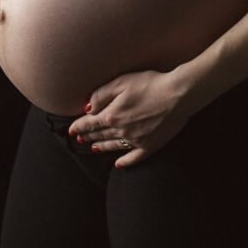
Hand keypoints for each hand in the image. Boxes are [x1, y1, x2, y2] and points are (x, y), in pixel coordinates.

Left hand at [67, 68, 191, 167]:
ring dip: (102, 147)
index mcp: (112, 115)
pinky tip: (119, 165)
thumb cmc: (150, 84)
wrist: (178, 95)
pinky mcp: (150, 146)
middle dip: (88, 136)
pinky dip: (125, 162)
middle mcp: (121, 131)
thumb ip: (102, 94)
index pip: (90, 123)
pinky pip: (134, 158)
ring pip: (114, 146)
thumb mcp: (122, 82)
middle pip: (100, 134)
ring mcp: (136, 140)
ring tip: (93, 148)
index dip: (79, 126)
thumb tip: (87, 107)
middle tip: (79, 139)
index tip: (70, 130)